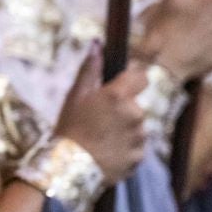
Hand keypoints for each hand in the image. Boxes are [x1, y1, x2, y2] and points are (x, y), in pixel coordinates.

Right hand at [52, 47, 147, 185]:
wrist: (69, 167)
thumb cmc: (69, 127)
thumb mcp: (74, 96)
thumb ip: (90, 69)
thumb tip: (97, 44)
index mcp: (119, 96)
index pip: (142, 77)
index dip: (133, 80)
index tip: (122, 87)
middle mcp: (135, 114)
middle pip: (136, 106)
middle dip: (123, 111)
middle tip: (99, 121)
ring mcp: (139, 138)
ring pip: (136, 129)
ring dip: (125, 131)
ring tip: (101, 140)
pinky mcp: (139, 158)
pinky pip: (135, 149)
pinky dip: (125, 150)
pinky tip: (106, 153)